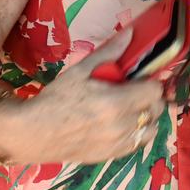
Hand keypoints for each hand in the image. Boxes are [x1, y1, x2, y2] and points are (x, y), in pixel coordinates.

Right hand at [0, 28, 165, 163]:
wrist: (33, 133)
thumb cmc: (55, 99)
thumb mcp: (80, 70)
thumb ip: (109, 53)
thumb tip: (130, 33)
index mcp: (115, 103)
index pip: (154, 91)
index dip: (151, 81)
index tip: (142, 77)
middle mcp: (120, 126)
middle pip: (157, 110)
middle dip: (151, 97)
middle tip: (138, 89)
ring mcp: (117, 144)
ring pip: (152, 129)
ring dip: (148, 116)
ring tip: (133, 107)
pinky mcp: (111, 155)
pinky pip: (139, 144)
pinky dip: (138, 133)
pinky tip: (125, 123)